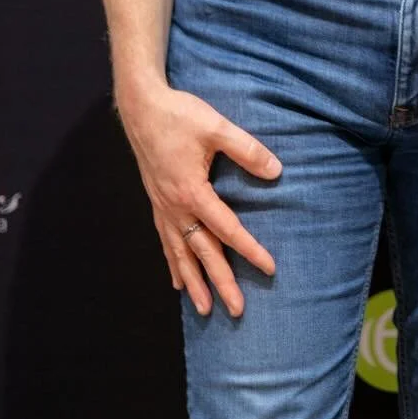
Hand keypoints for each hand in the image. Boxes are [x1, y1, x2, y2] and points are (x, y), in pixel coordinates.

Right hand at [117, 80, 279, 316]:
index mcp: (193, 192)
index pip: (227, 229)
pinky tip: (177, 280)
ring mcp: (163, 208)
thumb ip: (246, 150)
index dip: (250, 250)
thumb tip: (275, 172)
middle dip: (220, 283)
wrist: (142, 108)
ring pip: (180, 254)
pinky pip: (165, 242)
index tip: (269, 268)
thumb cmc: (180, 115)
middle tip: (236, 310)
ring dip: (193, 283)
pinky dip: (173, 264)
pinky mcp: (157, 202)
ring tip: (204, 310)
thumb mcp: (217, 127)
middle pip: (202, 253)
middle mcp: (176, 208)